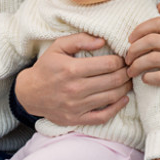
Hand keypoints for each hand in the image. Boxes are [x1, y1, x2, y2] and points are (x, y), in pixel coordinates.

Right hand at [15, 33, 130, 125]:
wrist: (30, 93)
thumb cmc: (46, 67)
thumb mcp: (58, 47)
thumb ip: (80, 40)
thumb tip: (102, 41)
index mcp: (72, 69)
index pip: (108, 64)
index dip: (121, 60)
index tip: (123, 58)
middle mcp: (75, 88)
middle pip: (113, 80)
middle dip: (126, 73)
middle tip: (129, 68)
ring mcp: (76, 106)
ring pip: (111, 97)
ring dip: (125, 88)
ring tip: (127, 80)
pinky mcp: (77, 119)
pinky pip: (103, 116)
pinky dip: (117, 108)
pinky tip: (123, 98)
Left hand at [126, 3, 159, 116]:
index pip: (159, 23)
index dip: (140, 29)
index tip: (130, 40)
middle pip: (152, 40)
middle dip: (134, 49)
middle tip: (127, 58)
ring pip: (153, 58)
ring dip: (137, 65)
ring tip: (131, 71)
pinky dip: (148, 78)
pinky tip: (145, 80)